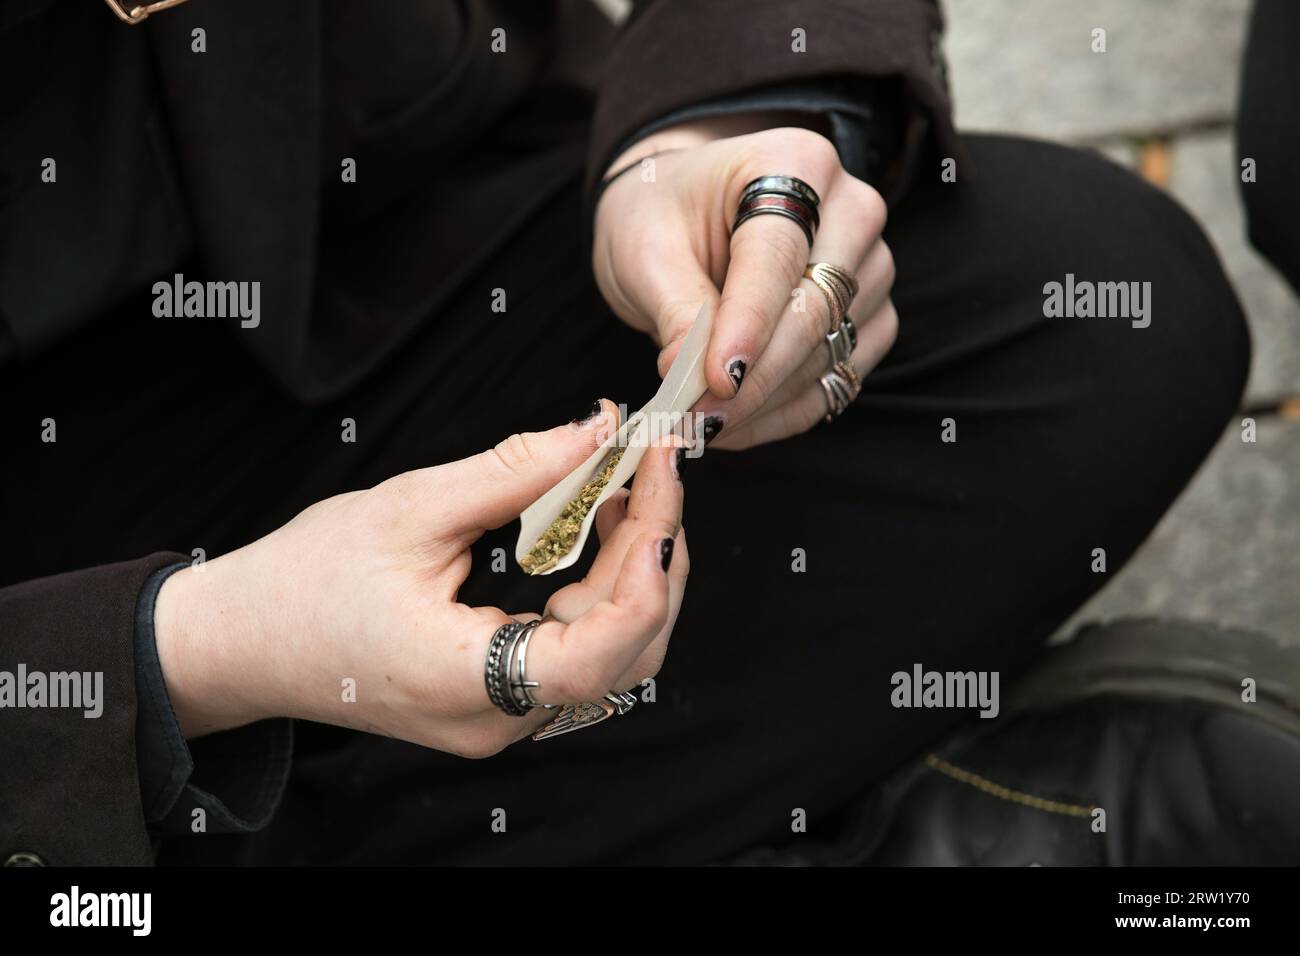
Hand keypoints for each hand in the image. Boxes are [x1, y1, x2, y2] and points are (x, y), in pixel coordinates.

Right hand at [152, 400, 687, 757]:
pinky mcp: (501, 700)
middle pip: (627, 650)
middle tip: (654, 468)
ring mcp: (503, 718)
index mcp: (468, 685)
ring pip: (614, 653)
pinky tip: (593, 529)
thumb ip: (515, 471)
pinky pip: (579, 649)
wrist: (245, 642)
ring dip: (634, 570)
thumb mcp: (410, 509)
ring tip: (624, 489)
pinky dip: (601, 588)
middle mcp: (498, 720)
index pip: (602, 652)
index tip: (661, 482)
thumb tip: (597, 430)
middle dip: (655, 553)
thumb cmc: (305, 581)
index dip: (648, 568)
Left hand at [592, 116, 897, 449]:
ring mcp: (871, 267)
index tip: (716, 382)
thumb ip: (674, 307)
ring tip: (700, 423)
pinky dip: (784, 414)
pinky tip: (734, 424)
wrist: (684, 214)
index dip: (748, 325)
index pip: (779, 256)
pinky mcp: (871, 318)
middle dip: (754, 378)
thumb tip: (690, 375)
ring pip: (830, 353)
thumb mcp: (645, 248)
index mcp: (796, 163)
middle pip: (816, 310)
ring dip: (765, 402)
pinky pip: (839, 381)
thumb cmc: (663, 216)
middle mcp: (851, 210)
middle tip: (694, 420)